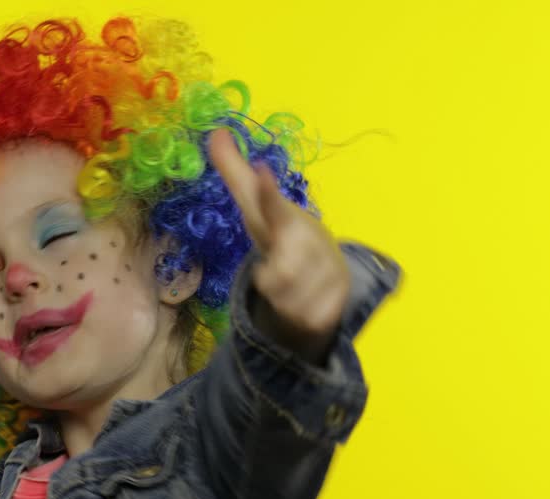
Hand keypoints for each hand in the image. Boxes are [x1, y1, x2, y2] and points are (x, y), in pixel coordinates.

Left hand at [208, 128, 349, 364]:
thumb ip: (236, 173)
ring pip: (286, 297)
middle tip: (272, 274)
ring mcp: (328, 274)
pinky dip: (294, 315)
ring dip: (280, 297)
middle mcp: (312, 243)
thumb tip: (215, 131)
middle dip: (275, 273)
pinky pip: (301, 318)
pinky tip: (301, 303)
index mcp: (287, 219)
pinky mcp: (334, 306)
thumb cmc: (284, 238)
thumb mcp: (256, 211)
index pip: (274, 206)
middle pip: (281, 267)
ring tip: (290, 287)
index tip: (260, 171)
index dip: (267, 193)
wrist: (326, 278)